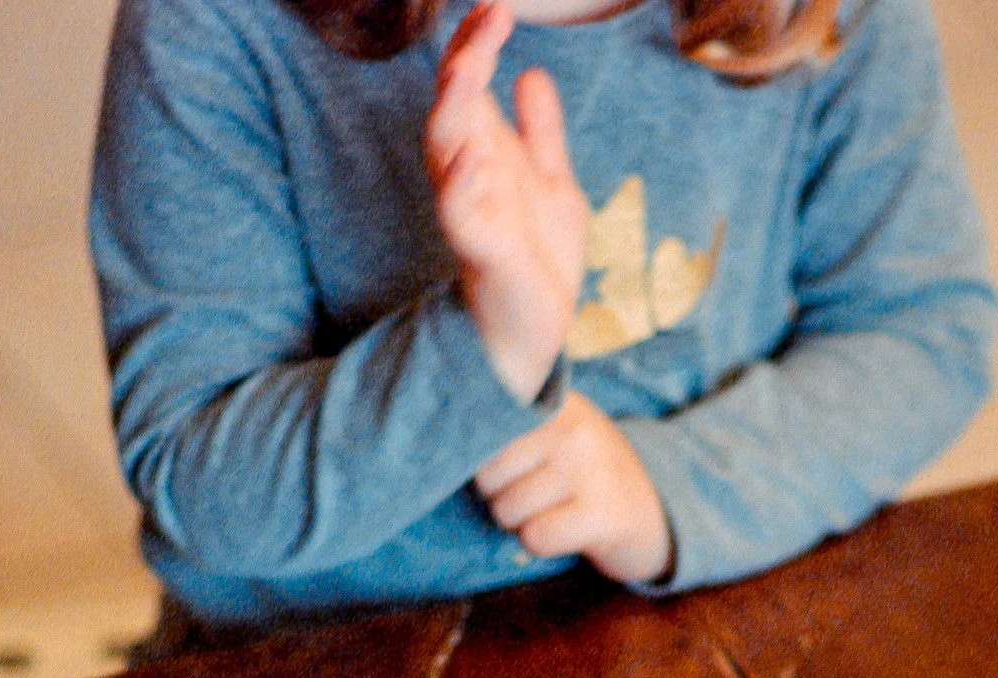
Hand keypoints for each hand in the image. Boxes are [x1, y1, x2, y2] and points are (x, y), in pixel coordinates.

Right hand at [425, 1, 585, 401]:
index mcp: (485, 151)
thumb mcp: (551, 181)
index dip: (478, 44)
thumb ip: (540, 131)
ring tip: (468, 67)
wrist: (537, 326)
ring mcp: (470, 208)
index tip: (497, 7)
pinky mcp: (479, 249)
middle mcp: (469, 173)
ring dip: (455, 106)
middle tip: (489, 16)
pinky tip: (473, 156)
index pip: (470, 84)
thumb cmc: (538, 255)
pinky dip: (462, 184)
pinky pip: (459, 213)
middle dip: (466, 58)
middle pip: (454, 103)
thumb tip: (532, 72)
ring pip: (446, 148)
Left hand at [475, 391, 673, 582]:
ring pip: (508, 509)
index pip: (482, 428)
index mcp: (556, 403)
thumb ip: (510, 424)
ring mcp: (589, 470)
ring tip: (553, 512)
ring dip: (522, 523)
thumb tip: (446, 442)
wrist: (655, 514)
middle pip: (487, 475)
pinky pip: (535, 537)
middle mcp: (573, 428)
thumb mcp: (557, 433)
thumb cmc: (588, 477)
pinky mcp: (600, 514)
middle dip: (500, 497)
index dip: (481, 461)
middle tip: (536, 496)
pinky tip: (566, 532)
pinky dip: (542, 544)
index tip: (507, 468)